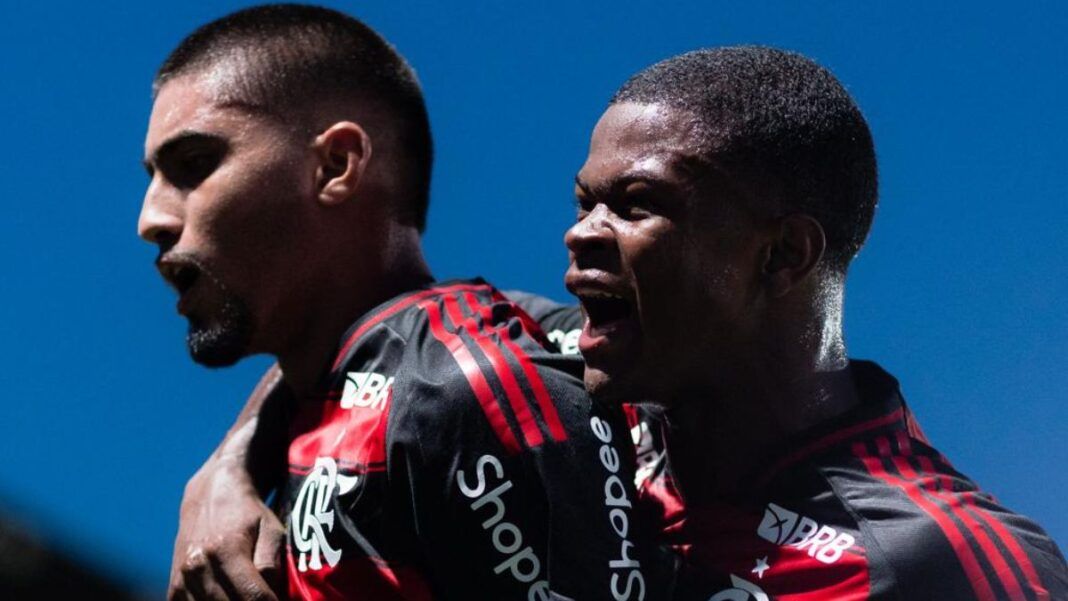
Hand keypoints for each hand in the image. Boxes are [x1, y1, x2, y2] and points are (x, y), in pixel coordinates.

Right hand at [168, 424, 285, 599]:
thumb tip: (272, 595)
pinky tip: (226, 598)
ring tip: (245, 596)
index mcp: (227, 550)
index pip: (253, 596)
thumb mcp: (270, 529)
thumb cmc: (249, 513)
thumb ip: (270, 563)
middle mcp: (199, 565)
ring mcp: (183, 577)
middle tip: (266, 599)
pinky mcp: (174, 586)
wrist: (211, 494)